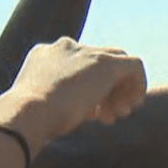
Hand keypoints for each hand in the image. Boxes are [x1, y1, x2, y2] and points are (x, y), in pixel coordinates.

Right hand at [0, 37, 146, 146]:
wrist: (28, 113)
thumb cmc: (29, 120)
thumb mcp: (42, 108)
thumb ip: (60, 101)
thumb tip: (81, 111)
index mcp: (45, 55)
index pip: (78, 67)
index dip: (89, 91)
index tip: (91, 114)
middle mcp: (66, 47)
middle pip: (98, 64)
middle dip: (106, 91)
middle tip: (110, 117)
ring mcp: (87, 53)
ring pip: (117, 64)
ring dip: (120, 92)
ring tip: (116, 117)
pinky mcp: (106, 62)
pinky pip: (135, 65)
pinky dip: (138, 85)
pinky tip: (134, 105)